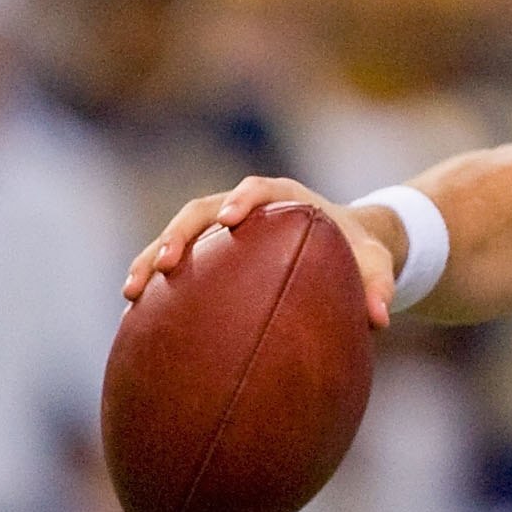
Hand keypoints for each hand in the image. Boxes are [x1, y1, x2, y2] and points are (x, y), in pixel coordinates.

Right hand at [123, 175, 399, 329]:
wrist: (343, 251)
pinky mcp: (207, 255)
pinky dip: (156, 287)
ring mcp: (220, 231)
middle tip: (164, 264)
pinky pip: (175, 267)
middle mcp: (245, 208)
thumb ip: (380, 286)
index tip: (229, 217)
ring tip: (130, 295)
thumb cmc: (359, 254)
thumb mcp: (375, 265)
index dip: (242, 199)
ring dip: (152, 260)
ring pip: (177, 237)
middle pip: (202, 210)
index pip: (258, 189)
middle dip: (179, 234)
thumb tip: (380, 320)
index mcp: (284, 199)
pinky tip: (133, 322)